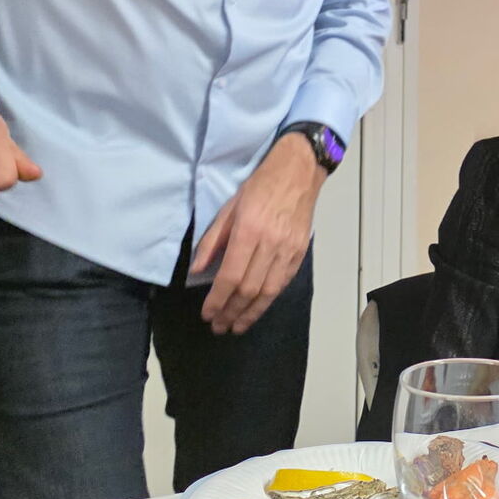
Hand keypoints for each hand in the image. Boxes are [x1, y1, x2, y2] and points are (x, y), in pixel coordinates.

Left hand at [190, 132, 325, 334]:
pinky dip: (268, 299)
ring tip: (236, 326)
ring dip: (250, 313)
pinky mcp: (300, 253)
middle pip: (249, 288)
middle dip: (231, 312)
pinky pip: (283, 283)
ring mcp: (288, 250)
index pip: (230, 275)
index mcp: (248, 230)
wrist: (298, 172)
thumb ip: (213, 240)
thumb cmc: (259, 185)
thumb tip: (198, 271)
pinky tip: (257, 308)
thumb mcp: (229, 207)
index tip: (207, 314)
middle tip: (219, 326)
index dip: (217, 300)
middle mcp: (270, 244)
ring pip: (268, 291)